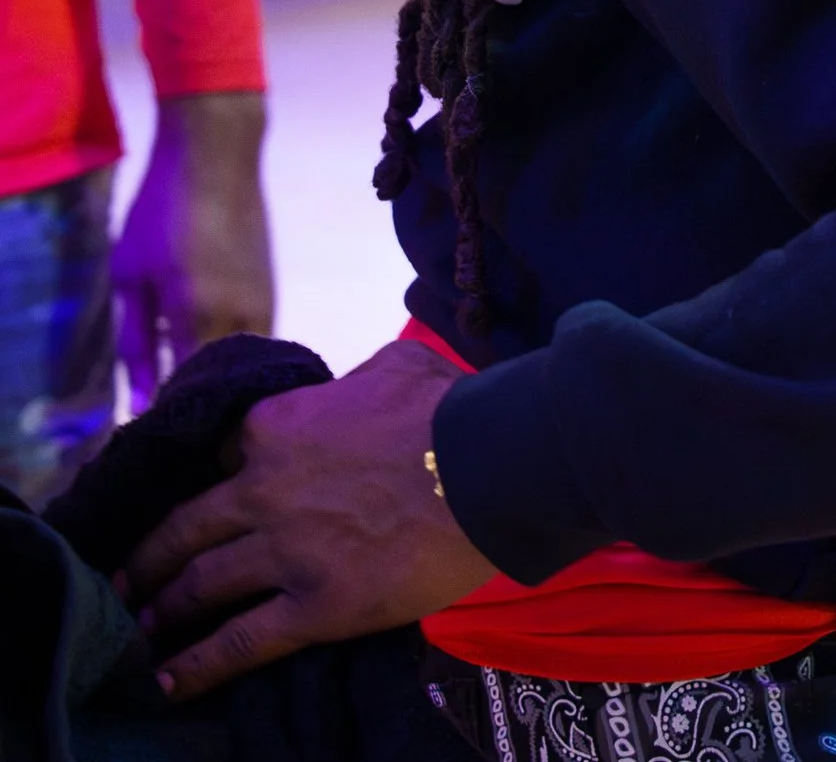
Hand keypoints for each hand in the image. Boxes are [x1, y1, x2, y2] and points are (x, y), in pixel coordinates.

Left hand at [114, 92, 274, 405]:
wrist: (219, 156)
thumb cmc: (161, 212)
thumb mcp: (131, 276)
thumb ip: (135, 342)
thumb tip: (139, 400)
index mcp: (199, 313)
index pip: (189, 388)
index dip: (170, 408)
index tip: (155, 421)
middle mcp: (242, 315)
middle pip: (227, 384)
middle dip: (204, 401)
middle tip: (176, 406)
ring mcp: (266, 303)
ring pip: (249, 366)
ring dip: (224, 379)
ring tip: (195, 381)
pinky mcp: (274, 291)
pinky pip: (258, 342)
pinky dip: (238, 356)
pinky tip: (213, 350)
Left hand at [123, 340, 495, 700]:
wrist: (496, 464)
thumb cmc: (454, 409)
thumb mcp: (395, 368)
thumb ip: (355, 381)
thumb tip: (356, 387)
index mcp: (278, 426)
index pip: (217, 453)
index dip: (198, 477)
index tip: (189, 495)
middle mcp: (263, 490)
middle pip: (184, 528)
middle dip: (148, 558)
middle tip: (124, 580)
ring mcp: (284, 552)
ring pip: (199, 587)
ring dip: (161, 611)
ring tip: (139, 630)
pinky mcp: (316, 606)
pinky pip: (240, 644)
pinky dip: (196, 666)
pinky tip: (166, 682)